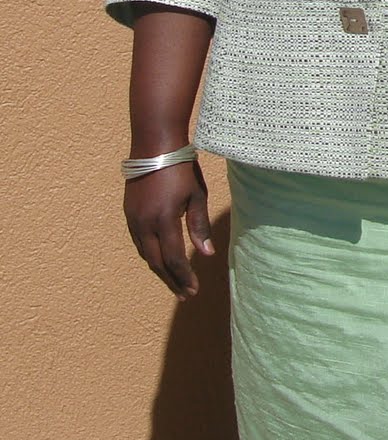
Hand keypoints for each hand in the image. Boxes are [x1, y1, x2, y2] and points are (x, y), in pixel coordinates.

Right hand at [124, 159, 214, 298]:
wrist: (154, 145)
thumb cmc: (181, 169)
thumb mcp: (196, 196)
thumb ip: (199, 227)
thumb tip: (207, 254)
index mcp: (164, 220)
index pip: (174, 259)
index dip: (184, 277)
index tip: (193, 290)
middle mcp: (145, 224)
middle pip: (157, 262)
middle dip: (171, 280)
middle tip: (184, 294)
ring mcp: (133, 219)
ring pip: (145, 254)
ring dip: (160, 269)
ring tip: (174, 281)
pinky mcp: (129, 213)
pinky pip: (138, 242)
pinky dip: (150, 254)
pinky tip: (160, 258)